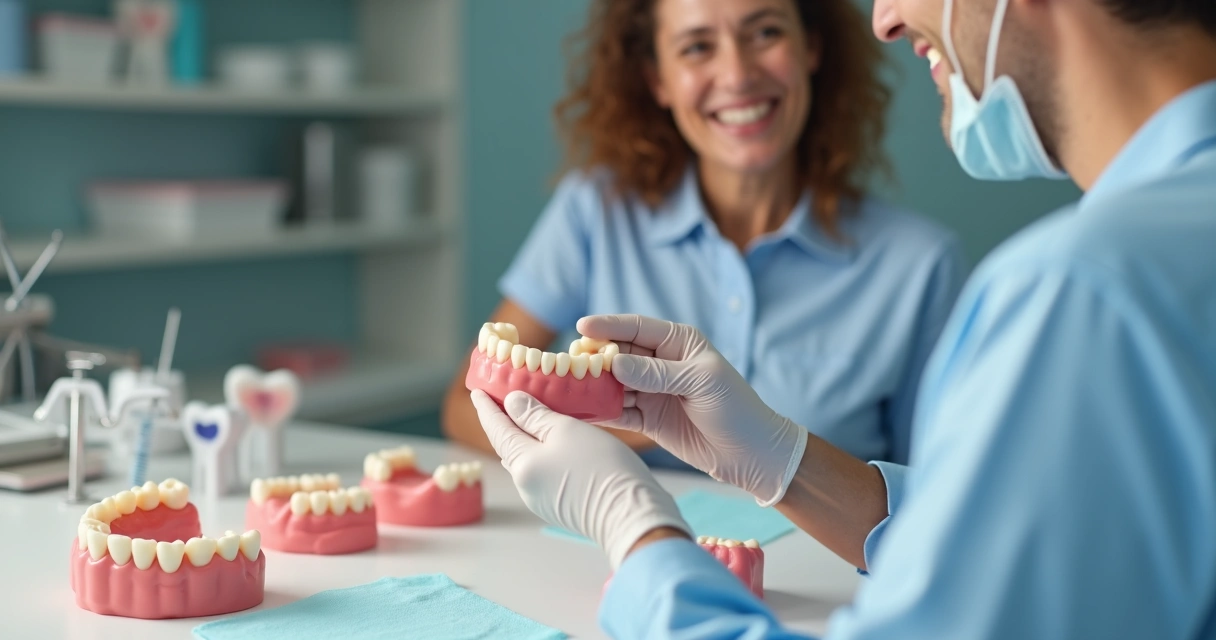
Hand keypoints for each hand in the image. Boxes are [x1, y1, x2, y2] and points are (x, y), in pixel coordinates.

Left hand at [471, 389, 690, 567]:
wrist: (632, 516)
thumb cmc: (601, 469)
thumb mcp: (567, 431)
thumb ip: (536, 416)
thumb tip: (513, 403)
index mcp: (521, 464)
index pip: (496, 428)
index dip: (487, 407)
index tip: (476, 390)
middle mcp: (526, 484)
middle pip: (509, 445)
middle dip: (505, 421)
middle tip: (503, 397)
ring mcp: (543, 498)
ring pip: (527, 459)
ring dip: (525, 437)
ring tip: (529, 415)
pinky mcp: (562, 505)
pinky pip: (544, 471)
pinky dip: (542, 452)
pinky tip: (555, 442)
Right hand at [579, 314, 807, 505]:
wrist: (752, 454)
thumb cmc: (735, 408)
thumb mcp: (699, 382)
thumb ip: (656, 372)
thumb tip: (614, 363)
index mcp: (678, 343)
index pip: (636, 327)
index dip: (608, 326)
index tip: (581, 328)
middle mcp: (662, 363)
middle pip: (618, 354)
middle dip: (593, 357)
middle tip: (567, 363)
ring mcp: (652, 391)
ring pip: (613, 382)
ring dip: (592, 384)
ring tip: (565, 386)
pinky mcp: (648, 418)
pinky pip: (617, 410)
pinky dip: (599, 410)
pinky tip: (579, 410)